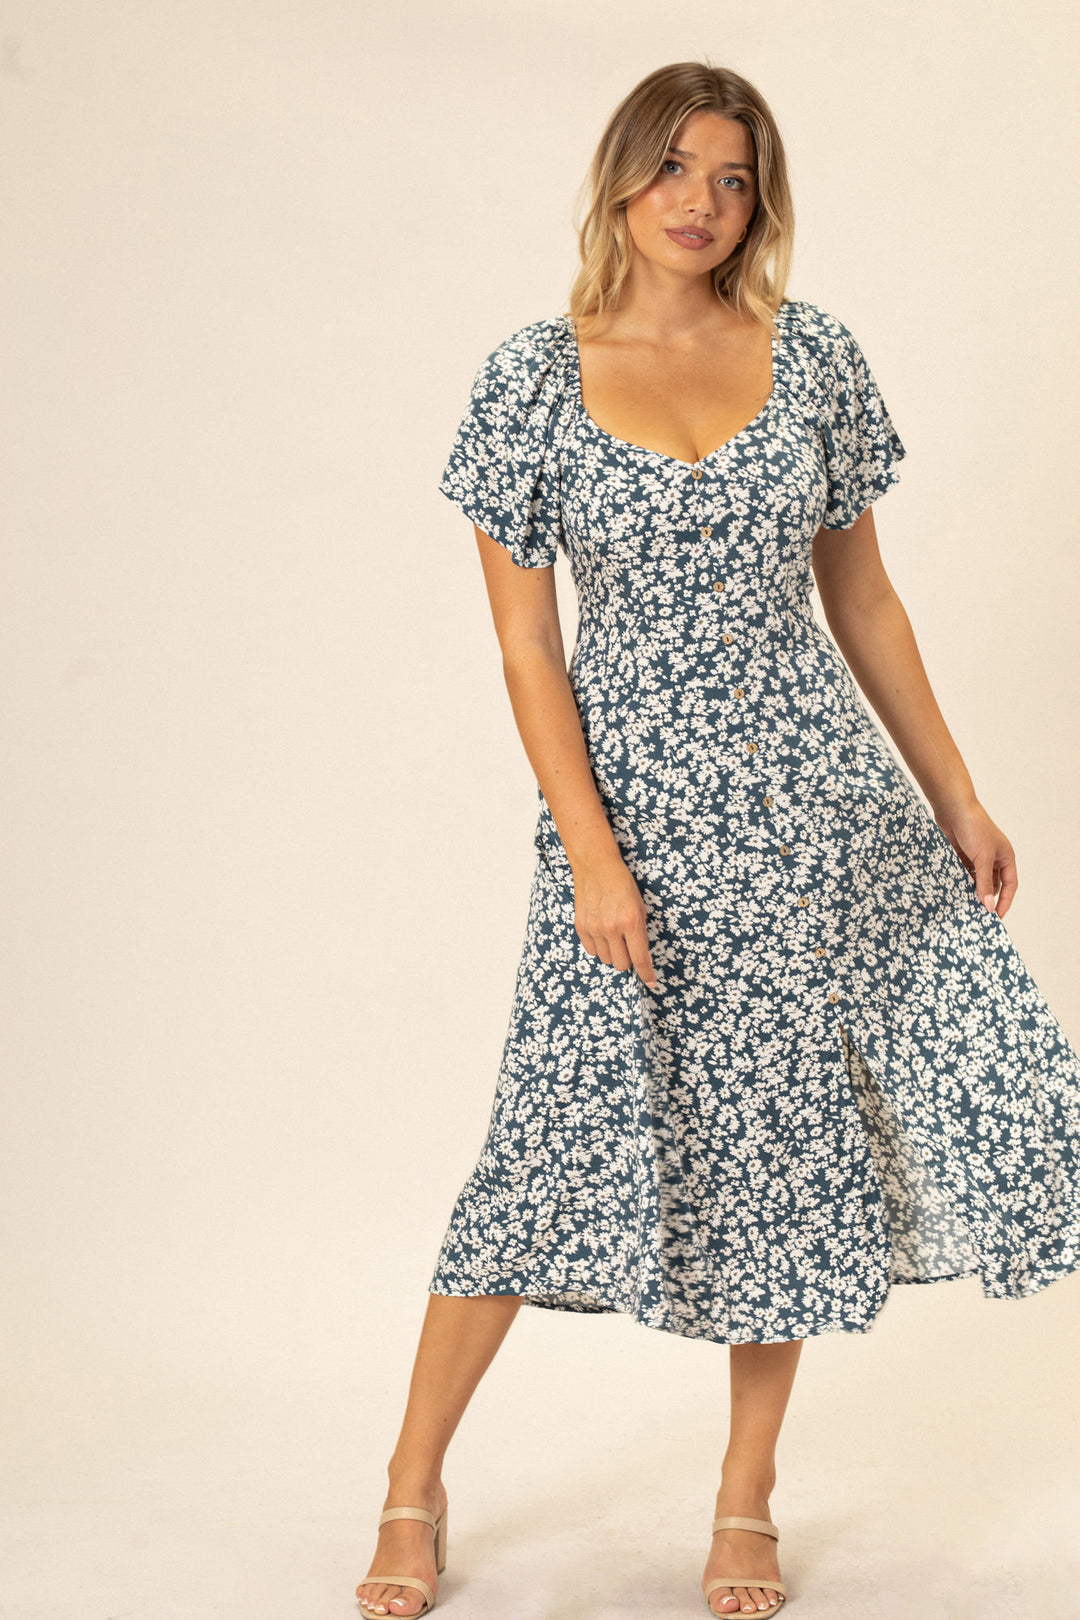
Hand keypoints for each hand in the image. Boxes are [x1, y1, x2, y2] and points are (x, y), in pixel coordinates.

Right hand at [569, 848, 659, 989]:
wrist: (597, 866)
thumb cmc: (623, 885)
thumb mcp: (641, 907)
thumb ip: (641, 933)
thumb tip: (641, 956)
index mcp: (631, 922)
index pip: (640, 959)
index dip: (647, 974)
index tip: (651, 983)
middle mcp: (612, 928)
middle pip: (621, 965)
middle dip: (628, 961)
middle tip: (629, 948)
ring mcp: (594, 928)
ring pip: (606, 960)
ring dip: (613, 954)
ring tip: (614, 937)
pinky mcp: (581, 926)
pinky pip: (591, 951)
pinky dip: (599, 948)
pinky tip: (602, 934)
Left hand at [931, 795, 1017, 919]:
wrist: (953, 808)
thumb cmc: (974, 828)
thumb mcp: (982, 858)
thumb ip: (985, 883)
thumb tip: (988, 905)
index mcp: (1006, 857)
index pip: (1010, 885)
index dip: (1004, 902)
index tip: (996, 917)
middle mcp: (994, 858)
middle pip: (993, 884)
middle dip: (987, 898)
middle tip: (978, 915)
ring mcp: (977, 857)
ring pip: (976, 880)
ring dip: (971, 891)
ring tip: (964, 905)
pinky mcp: (962, 855)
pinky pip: (963, 874)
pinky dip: (959, 882)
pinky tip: (953, 892)